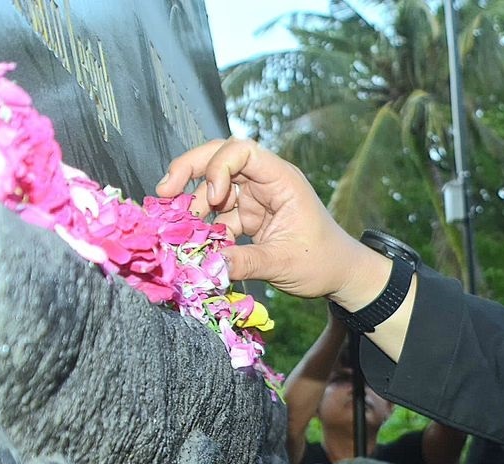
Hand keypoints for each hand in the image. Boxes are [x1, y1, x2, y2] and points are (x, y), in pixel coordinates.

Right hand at [157, 137, 370, 300]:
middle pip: (219, 158)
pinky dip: (207, 226)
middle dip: (190, 171)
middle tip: (164, 192)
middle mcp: (266, 181)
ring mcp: (257, 198)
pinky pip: (220, 213)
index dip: (218, 166)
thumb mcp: (283, 263)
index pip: (241, 149)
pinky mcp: (250, 216)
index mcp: (281, 179)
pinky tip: (197, 242)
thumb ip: (245, 262)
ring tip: (180, 227)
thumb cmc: (323, 262)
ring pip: (215, 186)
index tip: (212, 197)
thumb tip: (206, 264)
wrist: (340, 275)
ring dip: (195, 204)